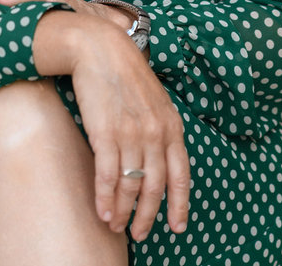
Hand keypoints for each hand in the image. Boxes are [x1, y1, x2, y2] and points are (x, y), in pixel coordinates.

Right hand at [33, 11, 189, 240]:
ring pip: (131, 186)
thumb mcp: (155, 99)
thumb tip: (160, 158)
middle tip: (140, 234)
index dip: (179, 204)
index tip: (177, 226)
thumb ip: (161, 127)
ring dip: (123, 211)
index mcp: (172, 125)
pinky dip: (105, 198)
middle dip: (147, 216)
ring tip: (116, 225)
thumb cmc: (125, 72)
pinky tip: (102, 211)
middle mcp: (155, 133)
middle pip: (154, 187)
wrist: (100, 48)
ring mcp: (131, 134)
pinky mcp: (106, 133)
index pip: (181, 174)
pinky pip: (108, 176)